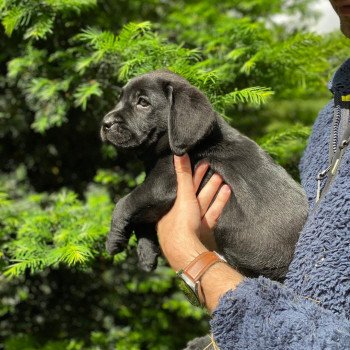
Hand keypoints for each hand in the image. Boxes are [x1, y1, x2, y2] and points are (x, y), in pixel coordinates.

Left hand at [156, 154, 231, 271]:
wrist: (190, 253)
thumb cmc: (180, 223)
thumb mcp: (182, 195)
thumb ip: (182, 175)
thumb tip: (178, 153)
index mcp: (171, 205)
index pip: (182, 185)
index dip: (191, 172)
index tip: (201, 161)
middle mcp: (181, 213)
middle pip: (194, 192)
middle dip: (204, 179)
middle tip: (213, 164)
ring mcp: (194, 222)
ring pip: (205, 201)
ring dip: (213, 189)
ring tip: (223, 175)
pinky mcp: (205, 229)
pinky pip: (213, 212)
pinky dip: (219, 202)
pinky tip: (227, 191)